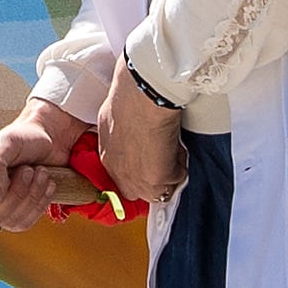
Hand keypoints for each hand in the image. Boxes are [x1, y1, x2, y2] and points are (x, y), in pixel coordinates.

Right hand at [0, 100, 87, 234]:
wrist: (48, 141)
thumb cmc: (22, 139)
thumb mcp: (5, 144)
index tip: (6, 176)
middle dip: (14, 193)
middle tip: (27, 169)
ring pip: (10, 222)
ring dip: (30, 195)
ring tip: (39, 171)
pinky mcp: (18, 219)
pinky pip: (26, 222)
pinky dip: (39, 202)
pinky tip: (46, 183)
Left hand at [101, 64, 188, 207]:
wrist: (142, 96)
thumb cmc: (127, 98)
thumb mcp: (111, 120)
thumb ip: (117, 136)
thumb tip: (128, 138)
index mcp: (106, 158)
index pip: (122, 179)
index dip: (138, 170)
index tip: (148, 160)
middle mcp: (119, 174)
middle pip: (139, 192)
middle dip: (153, 178)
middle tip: (163, 156)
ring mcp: (138, 181)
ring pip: (161, 189)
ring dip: (170, 171)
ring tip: (171, 147)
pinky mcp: (158, 180)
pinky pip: (178, 177)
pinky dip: (182, 163)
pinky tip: (177, 144)